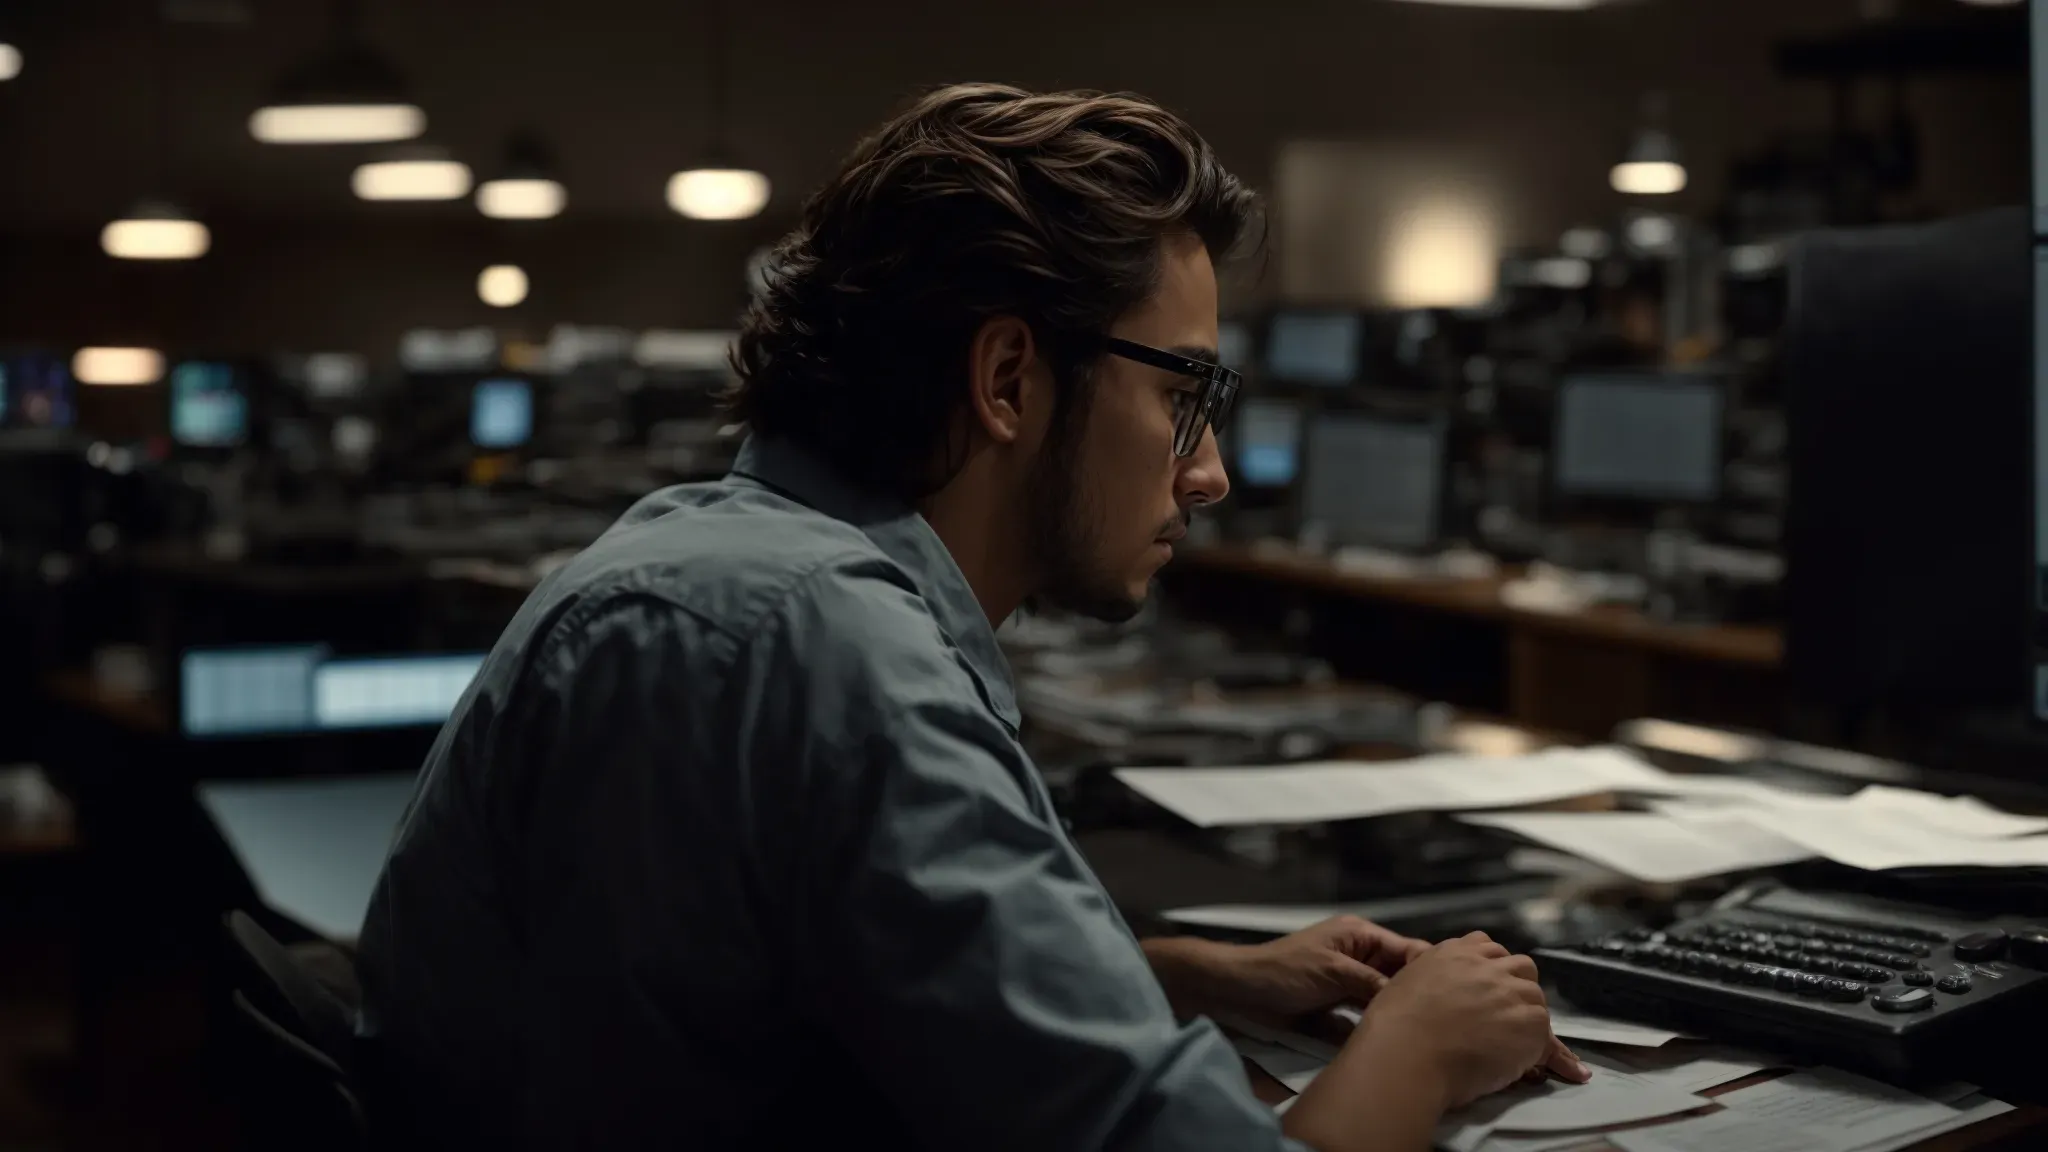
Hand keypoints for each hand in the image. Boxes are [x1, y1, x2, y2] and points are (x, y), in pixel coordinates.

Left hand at [1220, 915, 1431, 1023]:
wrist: (1242, 992)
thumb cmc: (1285, 971)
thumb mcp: (1333, 971)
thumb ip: (1372, 981)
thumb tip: (1411, 994)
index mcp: (1361, 936)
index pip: (1407, 949)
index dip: (1429, 968)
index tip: (1452, 992)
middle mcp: (1361, 957)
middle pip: (1400, 975)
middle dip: (1417, 994)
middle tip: (1444, 1019)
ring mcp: (1351, 983)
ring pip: (1386, 998)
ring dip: (1398, 1012)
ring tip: (1426, 1032)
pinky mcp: (1340, 1007)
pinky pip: (1367, 1016)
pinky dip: (1378, 1025)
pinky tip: (1394, 1040)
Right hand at [1358, 931, 1586, 1108]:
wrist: (1408, 1054)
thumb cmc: (1394, 1029)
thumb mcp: (1404, 984)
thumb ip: (1430, 980)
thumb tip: (1440, 996)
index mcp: (1452, 952)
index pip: (1487, 947)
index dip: (1491, 969)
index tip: (1487, 989)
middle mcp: (1485, 965)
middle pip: (1519, 966)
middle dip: (1516, 987)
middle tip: (1504, 1017)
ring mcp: (1509, 990)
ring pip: (1535, 997)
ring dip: (1528, 1016)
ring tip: (1517, 1044)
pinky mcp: (1529, 1020)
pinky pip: (1546, 1033)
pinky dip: (1545, 1050)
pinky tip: (1549, 1066)